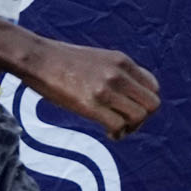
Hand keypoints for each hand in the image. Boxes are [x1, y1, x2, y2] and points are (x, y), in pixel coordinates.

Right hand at [17, 38, 160, 138]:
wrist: (37, 58)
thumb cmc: (62, 61)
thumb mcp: (98, 58)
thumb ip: (116, 72)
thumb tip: (127, 94)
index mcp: (122, 61)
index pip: (153, 87)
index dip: (145, 102)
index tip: (129, 108)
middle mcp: (118, 74)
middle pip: (152, 104)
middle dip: (142, 118)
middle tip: (126, 123)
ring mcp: (105, 89)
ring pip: (139, 117)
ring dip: (130, 128)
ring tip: (116, 129)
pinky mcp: (90, 104)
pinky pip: (118, 126)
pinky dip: (117, 133)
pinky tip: (107, 132)